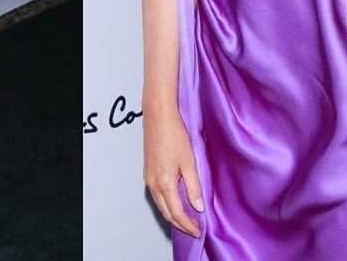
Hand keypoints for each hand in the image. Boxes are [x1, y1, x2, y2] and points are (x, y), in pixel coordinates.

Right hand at [143, 106, 203, 237]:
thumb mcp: (189, 161)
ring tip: (188, 218)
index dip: (188, 224)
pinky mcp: (147, 172)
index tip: (199, 230)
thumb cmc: (174, 134)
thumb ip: (194, 186)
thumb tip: (198, 206)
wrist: (158, 116)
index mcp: (164, 183)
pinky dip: (167, 204)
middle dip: (180, 224)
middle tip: (194, 229)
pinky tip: (176, 201)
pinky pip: (157, 195)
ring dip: (173, 215)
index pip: (177, 213)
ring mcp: (148, 178)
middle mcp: (153, 183)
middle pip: (166, 212)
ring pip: (160, 205)